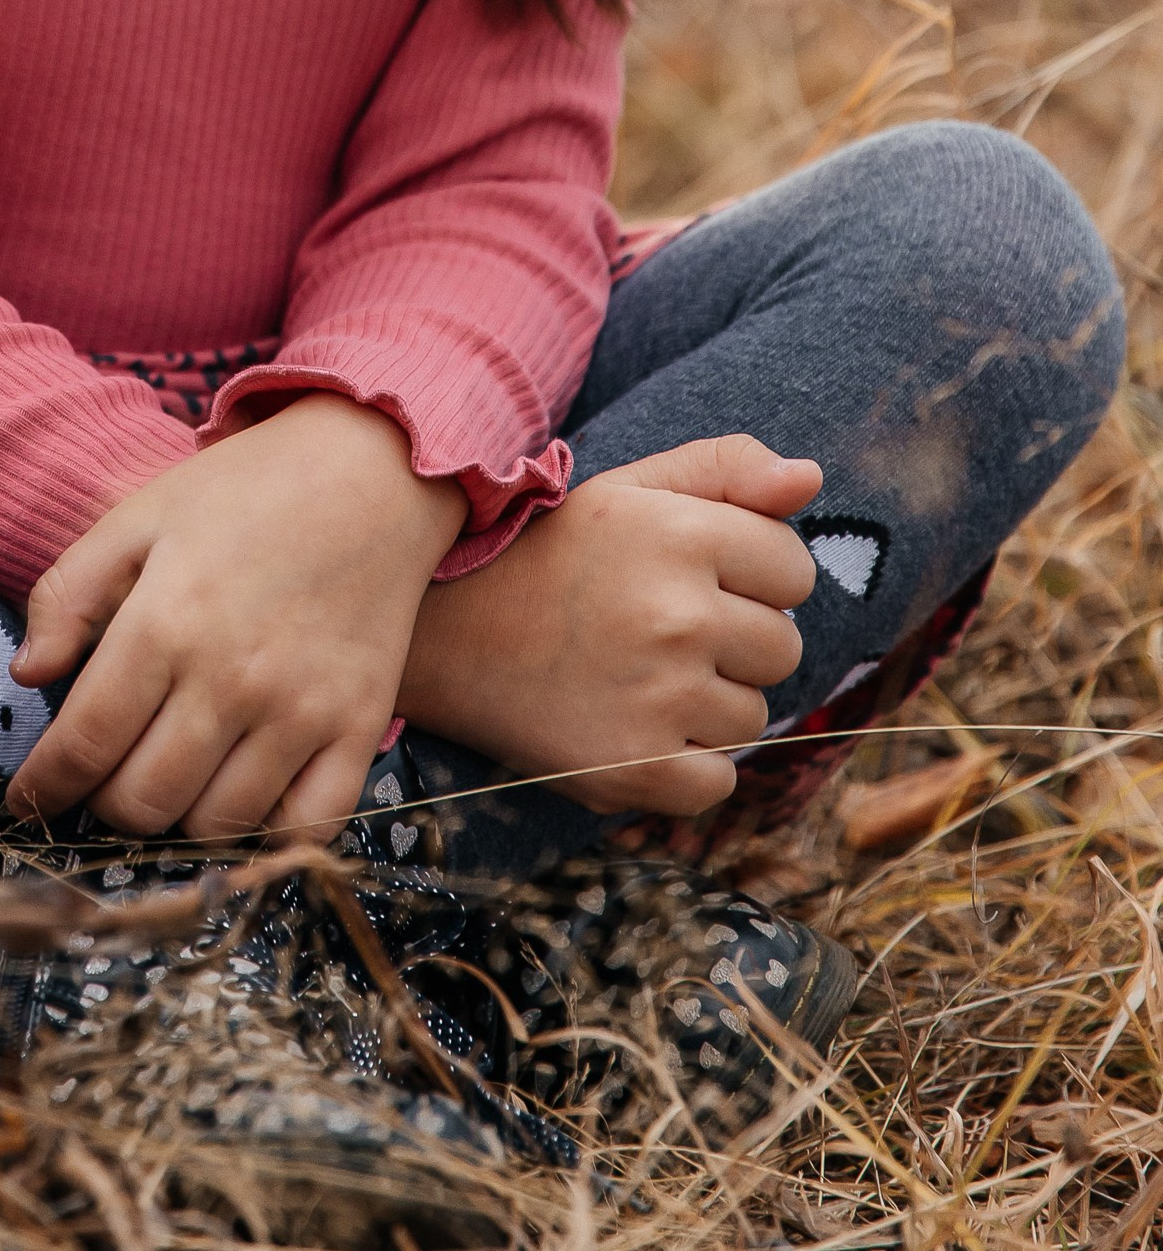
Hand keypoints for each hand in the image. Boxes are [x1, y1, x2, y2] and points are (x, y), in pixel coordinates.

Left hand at [3, 394, 465, 841]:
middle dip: (104, 805)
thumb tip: (26, 674)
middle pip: (142, 803)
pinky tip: (241, 801)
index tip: (27, 800)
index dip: (44, 786)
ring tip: (166, 784)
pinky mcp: (358, 727)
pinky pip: (306, 828)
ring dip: (176, 821)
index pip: (84, 745)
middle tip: (103, 780)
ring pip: (214, 826)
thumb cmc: (242, 492)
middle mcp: (231, 679)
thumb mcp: (137, 517)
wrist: (369, 471)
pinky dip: (265, 835)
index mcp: (164, 623)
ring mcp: (300, 711)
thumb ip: (67, 593)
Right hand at [398, 434, 822, 818]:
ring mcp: (658, 697)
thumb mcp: (627, 489)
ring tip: (636, 676)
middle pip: (783, 648)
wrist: (441, 633)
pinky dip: (684, 768)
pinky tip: (632, 728)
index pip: (793, 568)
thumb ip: (724, 469)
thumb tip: (809, 477)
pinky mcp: (635, 769)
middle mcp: (677, 614)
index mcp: (680, 533)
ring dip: (708, 705)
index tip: (693, 577)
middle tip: (657, 629)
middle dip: (735, 642)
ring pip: (752, 717)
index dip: (750, 574)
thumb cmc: (547, 554)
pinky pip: (718, 781)